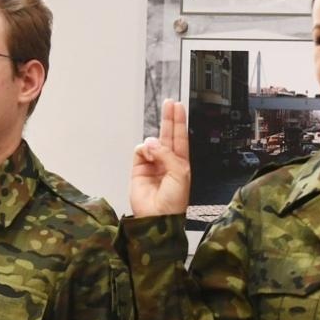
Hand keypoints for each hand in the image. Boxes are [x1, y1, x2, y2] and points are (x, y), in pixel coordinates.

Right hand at [129, 98, 190, 217]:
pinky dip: (143, 151)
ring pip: (151, 143)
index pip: (180, 137)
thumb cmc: (174, 200)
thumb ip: (167, 154)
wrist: (157, 217)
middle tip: (168, 103)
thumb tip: (151, 142)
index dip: (179, 121)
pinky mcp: (138, 169)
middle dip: (168, 119)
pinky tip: (147, 155)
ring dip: (154, 143)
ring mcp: (152, 164)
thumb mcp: (180, 173)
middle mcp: (166, 161)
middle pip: (167, 135)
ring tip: (155, 152)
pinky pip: (139, 152)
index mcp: (180, 161)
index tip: (177, 106)